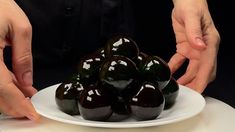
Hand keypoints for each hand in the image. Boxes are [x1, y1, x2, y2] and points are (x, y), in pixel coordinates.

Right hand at [0, 0, 38, 120]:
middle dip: (12, 105)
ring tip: (24, 97)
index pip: (3, 87)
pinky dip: (1, 87)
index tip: (30, 114)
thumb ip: (23, 57)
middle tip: (29, 108)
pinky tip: (13, 85)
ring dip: (6, 98)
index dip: (18, 103)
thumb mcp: (20, 28)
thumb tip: (26, 82)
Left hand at [168, 0, 219, 92]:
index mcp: (210, 42)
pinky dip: (175, 69)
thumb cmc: (192, 5)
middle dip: (196, 84)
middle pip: (202, 71)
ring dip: (186, 79)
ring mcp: (195, 49)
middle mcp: (204, 48)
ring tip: (176, 88)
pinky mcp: (185, 48)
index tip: (197, 91)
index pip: (208, 65)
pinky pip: (180, 61)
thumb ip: (194, 31)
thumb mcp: (192, 16)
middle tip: (185, 95)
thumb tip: (200, 47)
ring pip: (192, 70)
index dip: (203, 80)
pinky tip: (169, 74)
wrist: (186, 1)